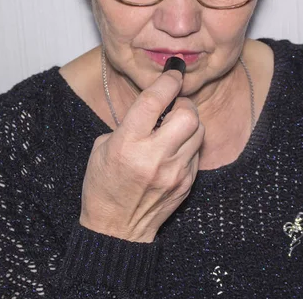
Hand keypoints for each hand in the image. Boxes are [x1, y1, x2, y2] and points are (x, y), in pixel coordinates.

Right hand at [79, 68, 203, 242]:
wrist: (117, 229)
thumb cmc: (104, 185)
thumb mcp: (103, 148)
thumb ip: (130, 124)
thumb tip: (156, 105)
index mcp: (127, 144)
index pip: (154, 101)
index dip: (167, 81)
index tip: (173, 73)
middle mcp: (154, 156)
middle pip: (188, 115)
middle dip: (184, 104)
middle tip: (173, 108)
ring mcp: (174, 171)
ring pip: (199, 131)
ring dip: (189, 123)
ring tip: (174, 129)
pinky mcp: (187, 182)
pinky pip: (197, 152)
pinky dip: (189, 144)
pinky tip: (174, 150)